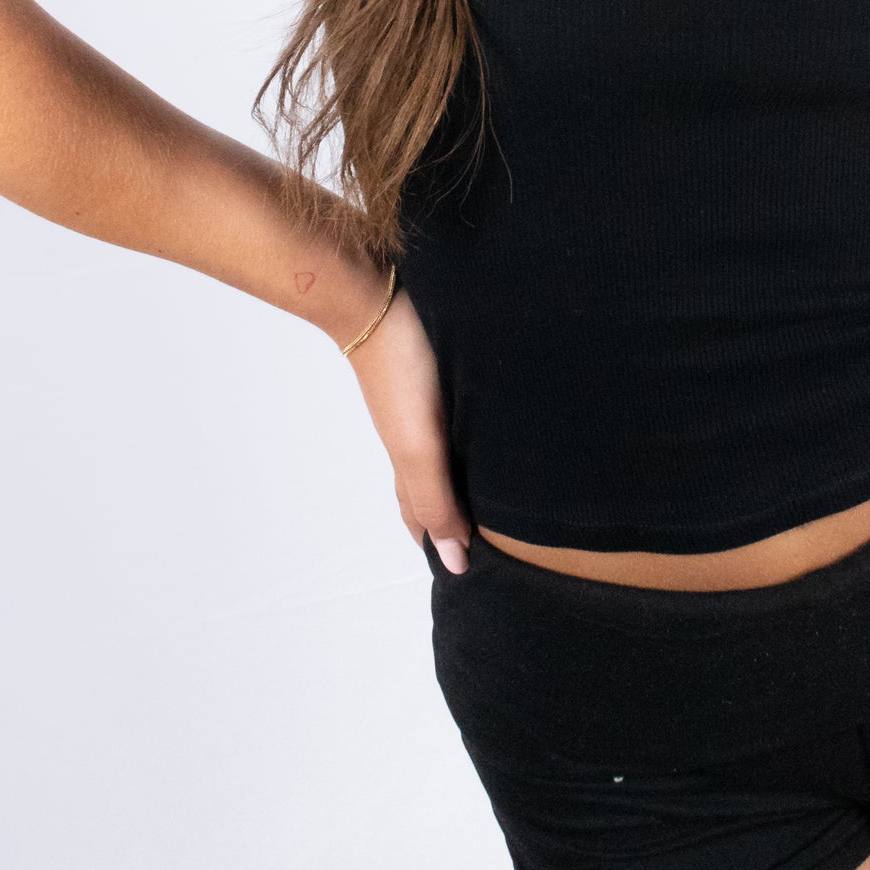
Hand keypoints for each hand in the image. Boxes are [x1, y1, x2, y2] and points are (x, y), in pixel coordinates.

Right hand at [331, 280, 473, 572]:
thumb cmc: (401, 372)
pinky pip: (451, 418)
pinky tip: (480, 424)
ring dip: (461, 476)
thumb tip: (454, 562)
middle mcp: (415, 435)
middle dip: (451, 516)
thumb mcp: (420, 445)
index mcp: (411, 460)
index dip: (439, 543)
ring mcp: (422, 404)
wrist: (379, 298)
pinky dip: (464, 437)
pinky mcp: (434, 374)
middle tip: (481, 540)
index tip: (464, 570)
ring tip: (489, 491)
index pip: (423, 515)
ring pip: (440, 452)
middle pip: (429, 487)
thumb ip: (436, 499)